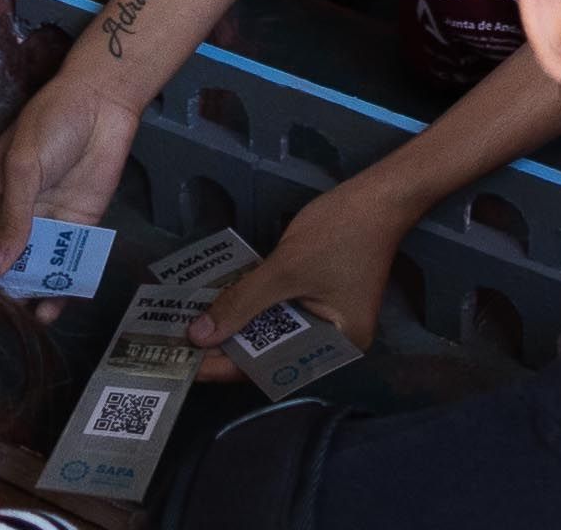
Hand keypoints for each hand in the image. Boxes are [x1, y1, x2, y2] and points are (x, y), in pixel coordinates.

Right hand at [0, 49, 147, 291]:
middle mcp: (12, 213)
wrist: (105, 101)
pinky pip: (65, 263)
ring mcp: (45, 221)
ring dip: (26, 292)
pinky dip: (59, 287)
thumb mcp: (24, 167)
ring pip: (30, 266)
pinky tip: (49, 311)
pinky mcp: (77, 227)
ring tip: (19, 320)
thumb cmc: (52, 122)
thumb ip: (12, 218)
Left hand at [202, 177, 407, 369]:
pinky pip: (280, 311)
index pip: (270, 367)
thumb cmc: (341, 231)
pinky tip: (220, 304)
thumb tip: (199, 336)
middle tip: (179, 348)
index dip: (225, 367)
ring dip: (237, 326)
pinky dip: (253, 307)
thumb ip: (242, 303)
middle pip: (270, 352)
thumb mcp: (286, 268)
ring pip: (272, 331)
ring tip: (191, 329)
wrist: (381, 193)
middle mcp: (332, 342)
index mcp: (334, 346)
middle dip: (227, 349)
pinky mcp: (320, 297)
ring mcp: (327, 318)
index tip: (185, 366)